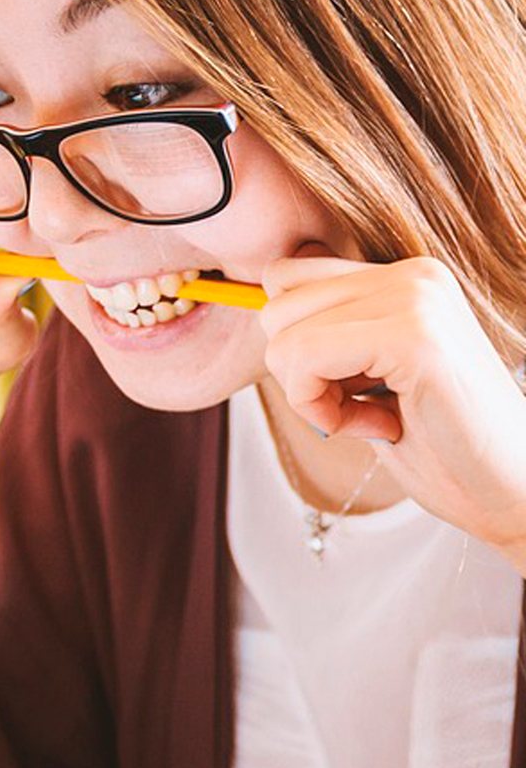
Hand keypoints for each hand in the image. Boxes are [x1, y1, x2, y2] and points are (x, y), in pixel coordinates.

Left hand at [258, 247, 525, 552]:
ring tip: (375, 418)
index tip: (346, 392)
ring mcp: (416, 298)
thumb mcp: (374, 382)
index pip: (287, 278)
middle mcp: (413, 274)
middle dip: (298, 374)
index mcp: (406, 279)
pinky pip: (305, 359)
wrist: (515, 493)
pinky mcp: (414, 335)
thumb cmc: (445, 451)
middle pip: (277, 305)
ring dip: (311, 396)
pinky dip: (321, 410)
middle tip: (360, 411)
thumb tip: (266, 317)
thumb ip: (333, 342)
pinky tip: (378, 428)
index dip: (294, 348)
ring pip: (283, 335)